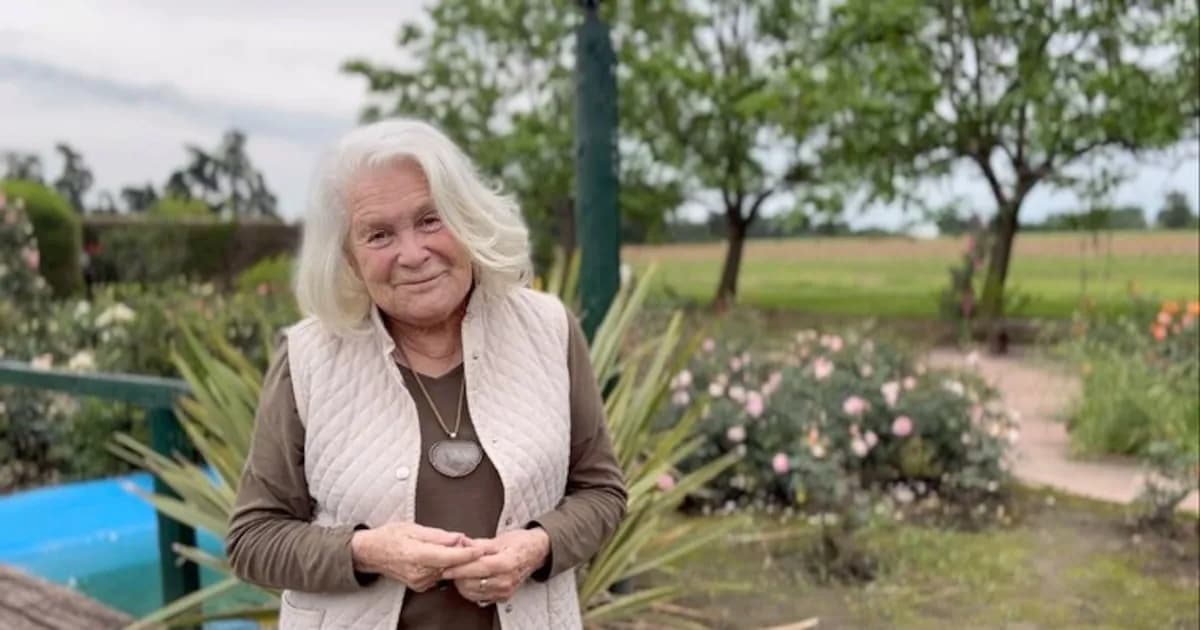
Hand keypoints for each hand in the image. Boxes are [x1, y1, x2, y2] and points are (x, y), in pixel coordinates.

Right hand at [350, 522, 486, 591]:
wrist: (371, 553)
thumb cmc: (390, 536)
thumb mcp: (414, 528)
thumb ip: (439, 535)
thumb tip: (458, 538)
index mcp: (417, 555)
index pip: (449, 557)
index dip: (467, 554)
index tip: (481, 549)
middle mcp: (419, 572)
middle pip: (451, 565)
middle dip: (465, 555)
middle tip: (477, 544)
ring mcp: (419, 581)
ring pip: (447, 571)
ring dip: (455, 560)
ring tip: (459, 546)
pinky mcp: (420, 586)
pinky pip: (439, 575)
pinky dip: (445, 566)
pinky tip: (445, 556)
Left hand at [443, 528, 550, 603]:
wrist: (536, 552)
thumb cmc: (520, 543)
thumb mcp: (500, 538)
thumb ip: (478, 544)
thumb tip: (461, 544)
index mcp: (506, 563)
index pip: (477, 568)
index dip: (459, 568)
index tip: (446, 566)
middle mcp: (506, 580)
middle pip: (472, 583)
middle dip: (458, 575)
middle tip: (451, 565)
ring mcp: (505, 590)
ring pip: (473, 593)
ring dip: (462, 583)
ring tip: (459, 571)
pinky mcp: (503, 597)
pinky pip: (479, 598)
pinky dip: (470, 590)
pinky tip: (468, 579)